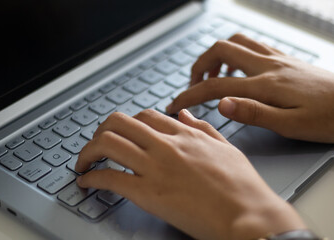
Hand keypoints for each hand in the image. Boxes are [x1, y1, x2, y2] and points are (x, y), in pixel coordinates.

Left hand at [76, 109, 304, 239]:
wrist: (249, 215)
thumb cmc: (242, 186)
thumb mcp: (226, 147)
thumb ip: (202, 128)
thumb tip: (183, 115)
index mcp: (184, 135)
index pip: (145, 116)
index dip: (127, 123)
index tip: (120, 134)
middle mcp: (166, 145)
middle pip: (119, 122)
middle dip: (99, 131)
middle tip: (95, 145)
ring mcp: (156, 168)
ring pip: (108, 144)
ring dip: (88, 152)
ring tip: (83, 162)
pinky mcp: (149, 194)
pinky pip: (110, 178)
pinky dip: (92, 178)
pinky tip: (88, 183)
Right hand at [166, 33, 333, 142]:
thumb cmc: (330, 118)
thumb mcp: (291, 125)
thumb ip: (254, 113)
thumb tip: (221, 104)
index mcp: (265, 85)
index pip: (215, 86)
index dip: (189, 95)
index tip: (173, 104)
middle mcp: (267, 65)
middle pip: (221, 50)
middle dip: (198, 66)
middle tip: (192, 85)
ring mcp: (276, 59)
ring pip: (236, 42)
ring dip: (216, 55)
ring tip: (212, 76)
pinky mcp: (285, 59)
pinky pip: (253, 46)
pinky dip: (236, 54)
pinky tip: (238, 71)